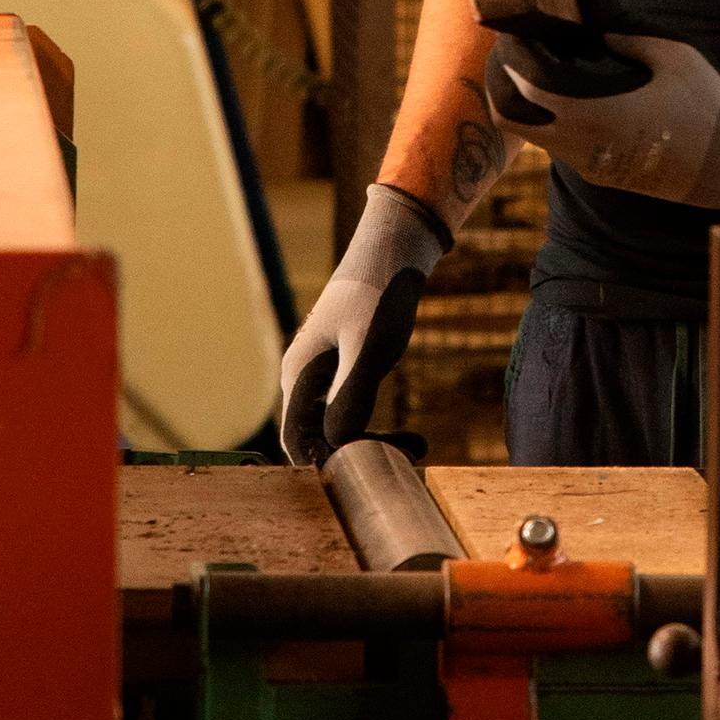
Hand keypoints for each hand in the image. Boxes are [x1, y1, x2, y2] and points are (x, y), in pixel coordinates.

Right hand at [279, 185, 445, 464]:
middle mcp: (304, 381)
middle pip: (320, 441)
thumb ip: (351, 393)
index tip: (374, 469)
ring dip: (375, 444)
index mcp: (298, 375)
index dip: (330, 464)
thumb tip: (335, 442)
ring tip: (420, 445)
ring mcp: (324, 378)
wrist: (395, 250)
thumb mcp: (369, 344)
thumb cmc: (378, 291)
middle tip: (414, 454)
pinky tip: (415, 435)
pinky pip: (354, 416)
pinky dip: (379, 429)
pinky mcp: (345, 374)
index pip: (298, 442)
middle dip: (361, 455)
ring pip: (340, 431)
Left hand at [486, 32, 719, 209]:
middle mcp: (580, 145)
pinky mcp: (600, 173)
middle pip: (508, 116)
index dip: (513, 52)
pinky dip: (549, 117)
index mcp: (592, 114)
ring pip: (531, 134)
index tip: (517, 26)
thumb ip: (624, 26)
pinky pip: (556, 144)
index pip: (525, 83)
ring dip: (525, 100)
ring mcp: (587, 164)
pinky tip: (571, 89)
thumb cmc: (707, 107)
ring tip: (543, 63)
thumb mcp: (673, 54)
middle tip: (514, 48)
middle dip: (501, 80)